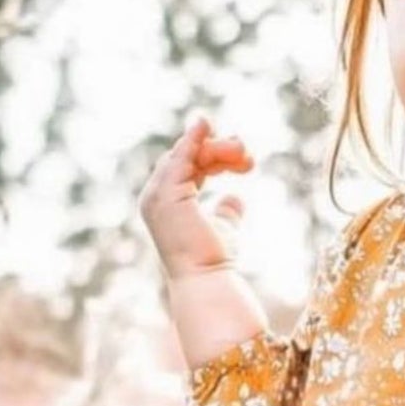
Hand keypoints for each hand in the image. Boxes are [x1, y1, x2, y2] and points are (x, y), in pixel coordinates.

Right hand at [138, 114, 255, 276]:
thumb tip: (235, 197)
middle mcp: (156, 197)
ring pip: (187, 155)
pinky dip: (194, 139)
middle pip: (187, 157)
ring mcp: (158, 194)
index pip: (190, 168)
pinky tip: (207, 125)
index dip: (217, 159)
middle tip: (248, 153)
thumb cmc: (214, 261)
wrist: (206, 280)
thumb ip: (226, 211)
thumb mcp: (224, 228)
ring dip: (216, 147)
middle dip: (219, 150)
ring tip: (244, 150)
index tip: (247, 161)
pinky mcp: (166, 193)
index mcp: (168, 203)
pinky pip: (180, 157)